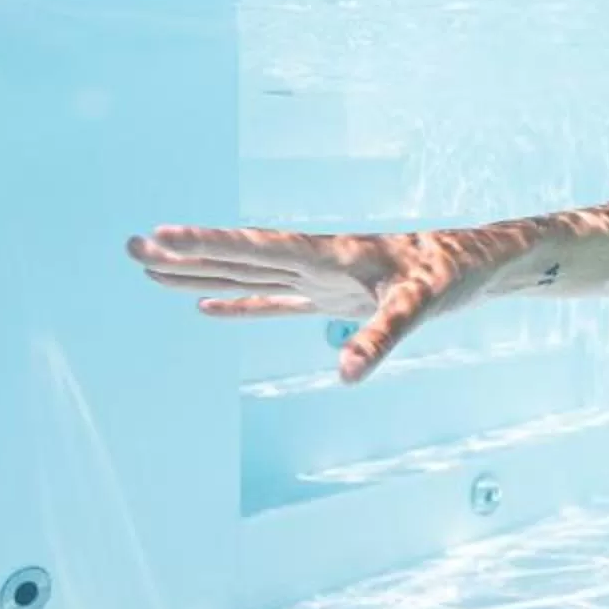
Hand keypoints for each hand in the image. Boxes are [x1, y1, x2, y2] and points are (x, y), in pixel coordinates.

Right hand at [123, 224, 524, 382]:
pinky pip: (271, 301)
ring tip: (150, 268)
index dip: (208, 244)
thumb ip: (382, 336)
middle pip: (238, 257)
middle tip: (130, 246)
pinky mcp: (330, 298)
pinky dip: (237, 304)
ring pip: (246, 276)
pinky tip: (206, 306)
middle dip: (185, 254)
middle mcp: (314, 264)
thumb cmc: (452, 276)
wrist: (477, 263)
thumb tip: (344, 373)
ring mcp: (318, 282)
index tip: (161, 235)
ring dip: (199, 274)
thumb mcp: (423, 306)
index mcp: (329, 255)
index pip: (257, 249)